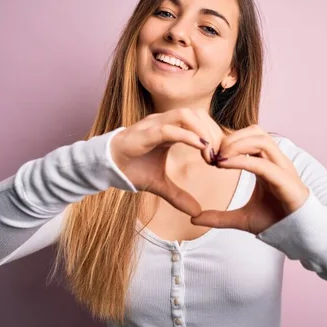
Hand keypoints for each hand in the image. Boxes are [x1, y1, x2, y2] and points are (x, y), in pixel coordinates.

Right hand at [110, 108, 224, 216]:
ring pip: (186, 115)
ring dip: (202, 132)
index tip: (220, 157)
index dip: (214, 135)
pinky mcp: (144, 134)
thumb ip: (178, 195)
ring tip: (210, 153)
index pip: (200, 121)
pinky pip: (169, 129)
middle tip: (219, 156)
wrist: (105, 168)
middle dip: (213, 132)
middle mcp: (164, 121)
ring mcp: (153, 125)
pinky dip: (187, 136)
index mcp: (170, 128)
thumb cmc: (131, 169)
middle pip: (198, 114)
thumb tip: (197, 212)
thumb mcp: (160, 184)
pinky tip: (200, 147)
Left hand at [191, 125, 309, 234]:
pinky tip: (224, 165)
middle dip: (231, 138)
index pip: (249, 137)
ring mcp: (282, 168)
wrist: (299, 235)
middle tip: (212, 154)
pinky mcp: (285, 181)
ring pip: (261, 139)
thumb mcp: (241, 219)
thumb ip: (219, 217)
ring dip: (236, 145)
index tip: (208, 156)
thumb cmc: (275, 221)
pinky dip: (241, 161)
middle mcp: (276, 161)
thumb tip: (194, 219)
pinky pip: (262, 163)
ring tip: (218, 159)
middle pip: (255, 131)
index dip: (227, 141)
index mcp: (267, 163)